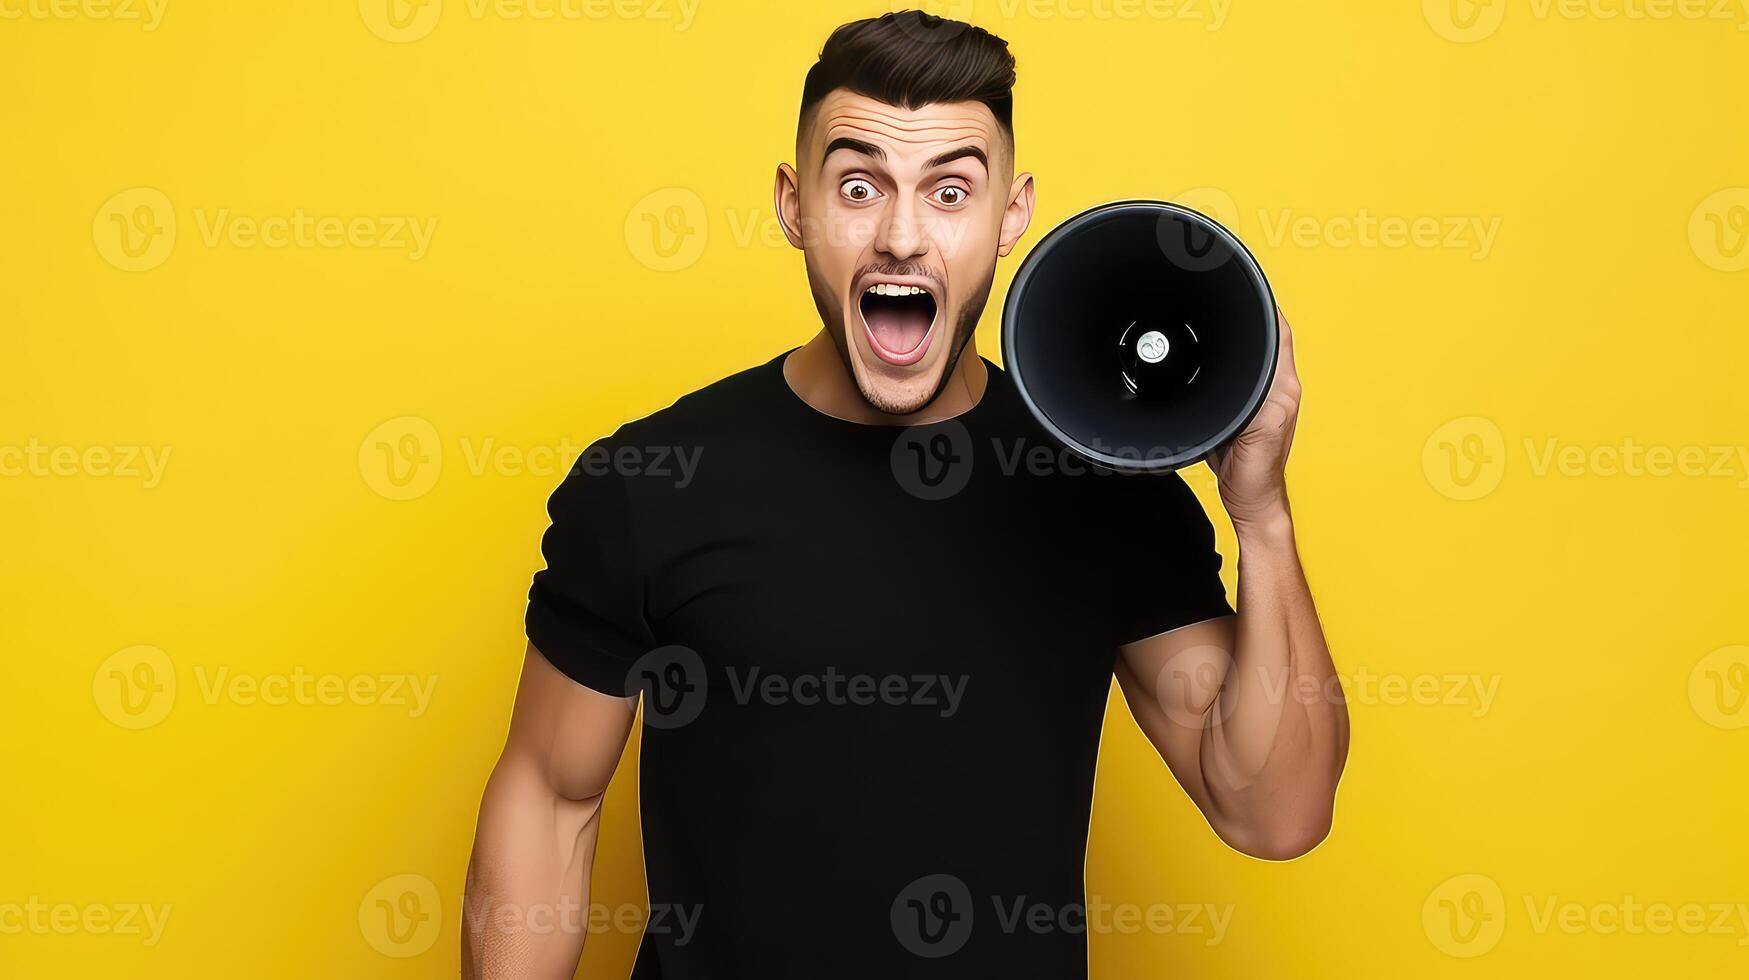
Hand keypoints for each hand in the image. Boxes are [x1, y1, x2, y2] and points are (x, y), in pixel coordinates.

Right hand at [1207, 308, 1299, 531]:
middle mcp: (1277, 387)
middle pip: (1267, 335)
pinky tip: (1208, 358)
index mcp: (1282, 387)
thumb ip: (1260, 406)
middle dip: (1247, 313)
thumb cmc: (1254, 475)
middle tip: (1223, 295)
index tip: (1245, 288)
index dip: (1264, 306)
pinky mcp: (1246, 408)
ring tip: (1214, 318)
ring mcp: (1262, 397)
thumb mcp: (1256, 435)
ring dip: (1236, 335)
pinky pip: (1239, 372)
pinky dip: (1224, 359)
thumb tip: (1255, 383)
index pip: (1280, 331)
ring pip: (1252, 352)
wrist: (1249, 501)